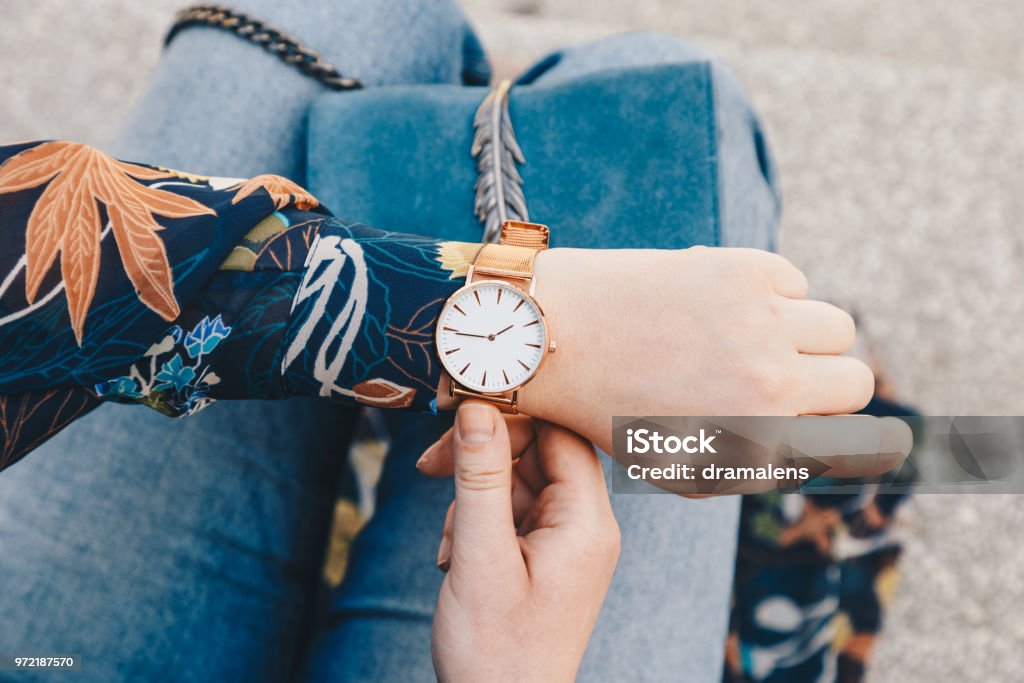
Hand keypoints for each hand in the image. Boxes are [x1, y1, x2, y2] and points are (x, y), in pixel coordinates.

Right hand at [430, 402, 619, 682]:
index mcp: (586, 522)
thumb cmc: (496, 650)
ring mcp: (567, 542)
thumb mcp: (481, 556)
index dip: (513, 417)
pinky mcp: (545, 556)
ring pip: (517, 482)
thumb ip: (480, 478)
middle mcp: (586, 526)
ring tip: (452, 549)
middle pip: (537, 453)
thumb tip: (478, 408)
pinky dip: (478, 524)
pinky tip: (457, 559)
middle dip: (482, 460)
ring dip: (473, 499)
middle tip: (430, 471)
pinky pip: (512, 513)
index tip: (461, 415)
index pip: (561, 434)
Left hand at [444, 246, 872, 455]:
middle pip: (857, 382)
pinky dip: (773, 294)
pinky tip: (726, 304)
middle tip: (785, 378)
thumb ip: (753, 464)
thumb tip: (814, 446)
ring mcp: (762, 324)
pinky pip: (795, 282)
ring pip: (837, 328)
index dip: (825, 429)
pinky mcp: (744, 270)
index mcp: (754, 443)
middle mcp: (770, 386)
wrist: (554, 335)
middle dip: (828, 385)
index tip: (807, 416)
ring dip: (806, 337)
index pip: (847, 442)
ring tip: (753, 339)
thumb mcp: (679, 465)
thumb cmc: (610, 407)